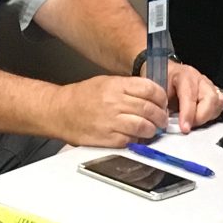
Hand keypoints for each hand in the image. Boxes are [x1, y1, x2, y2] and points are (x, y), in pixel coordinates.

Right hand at [51, 75, 168, 147]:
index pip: (150, 89)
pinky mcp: (107, 138)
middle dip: (161, 117)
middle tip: (162, 120)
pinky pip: (130, 141)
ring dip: (152, 130)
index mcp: (116, 85)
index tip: (162, 103)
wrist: (60, 111)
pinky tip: (136, 137)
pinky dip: (137, 140)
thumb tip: (150, 96)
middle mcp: (115, 102)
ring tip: (152, 130)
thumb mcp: (105, 82)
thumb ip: (128, 88)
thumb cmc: (82, 97)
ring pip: (144, 127)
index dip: (161, 97)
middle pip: (150, 109)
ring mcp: (111, 121)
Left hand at [166, 61, 222, 132]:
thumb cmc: (160, 79)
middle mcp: (199, 79)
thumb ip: (162, 105)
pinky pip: (220, 104)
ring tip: (194, 121)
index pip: (190, 95)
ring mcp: (208, 84)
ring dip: (208, 116)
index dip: (188, 114)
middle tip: (189, 126)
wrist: (163, 71)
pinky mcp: (213, 92)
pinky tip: (202, 117)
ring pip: (218, 102)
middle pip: (210, 98)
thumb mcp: (157, 91)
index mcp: (183, 75)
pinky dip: (213, 113)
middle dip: (201, 117)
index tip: (185, 128)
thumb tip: (166, 122)